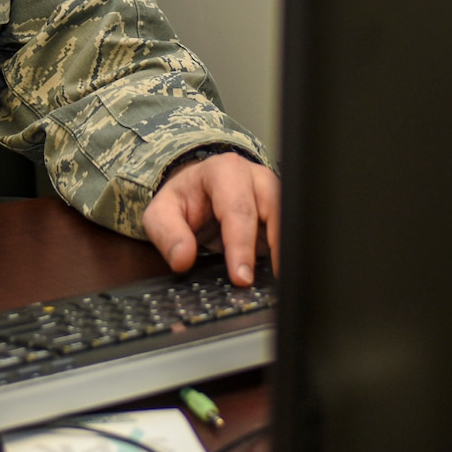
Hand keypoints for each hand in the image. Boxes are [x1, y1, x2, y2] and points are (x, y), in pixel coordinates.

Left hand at [143, 152, 279, 286]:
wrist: (195, 190)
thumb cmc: (182, 200)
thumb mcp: (161, 214)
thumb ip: (168, 235)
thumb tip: (183, 258)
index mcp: (224, 171)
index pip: (238, 210)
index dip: (241, 246)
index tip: (242, 277)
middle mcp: (254, 178)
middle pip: (274, 208)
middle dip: (275, 246)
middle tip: (273, 280)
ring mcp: (272, 192)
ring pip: (289, 216)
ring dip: (286, 247)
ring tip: (283, 279)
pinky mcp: (280, 210)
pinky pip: (290, 229)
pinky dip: (287, 250)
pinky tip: (283, 272)